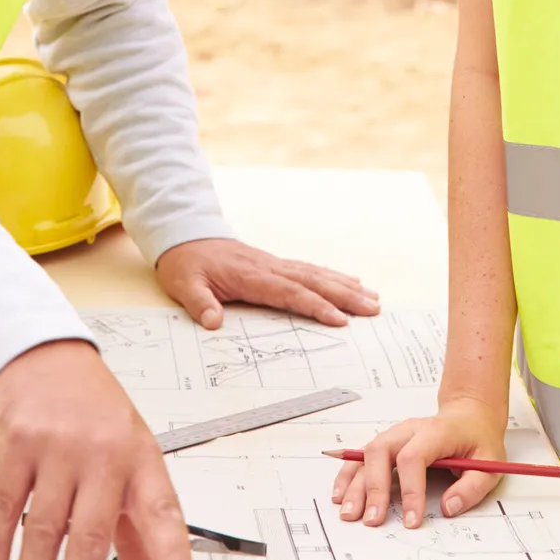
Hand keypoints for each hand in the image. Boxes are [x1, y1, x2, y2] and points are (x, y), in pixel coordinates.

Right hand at [0, 340, 193, 559]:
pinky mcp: (18, 442)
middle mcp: (103, 452)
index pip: (163, 510)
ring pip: (45, 526)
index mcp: (140, 458)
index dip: (172, 552)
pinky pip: (4, 504)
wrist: (45, 356)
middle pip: (91, 533)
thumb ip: (142, 524)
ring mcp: (58, 446)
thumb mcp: (131, 457)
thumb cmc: (94, 412)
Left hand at [155, 237, 379, 328]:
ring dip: (346, 286)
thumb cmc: (186, 264)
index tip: (339, 319)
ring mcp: (275, 264)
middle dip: (345, 296)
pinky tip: (352, 281)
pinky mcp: (276, 264)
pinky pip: (310, 270)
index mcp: (251, 276)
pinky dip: (333, 276)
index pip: (290, 293)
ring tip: (374, 298)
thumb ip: (200, 303)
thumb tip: (213, 323)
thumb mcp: (185, 285)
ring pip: (317, 274)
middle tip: (374, 309)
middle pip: (314, 281)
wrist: (185, 236)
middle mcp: (270, 267)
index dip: (316, 306)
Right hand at [330, 398, 507, 529]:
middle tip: (372, 520)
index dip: (410, 490)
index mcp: (436, 433)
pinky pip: (361, 456)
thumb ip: (472, 488)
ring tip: (349, 512)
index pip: (414, 458)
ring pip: (366, 454)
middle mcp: (409, 430)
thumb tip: (448, 508)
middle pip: (381, 452)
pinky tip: (340, 493)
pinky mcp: (386, 443)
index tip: (411, 520)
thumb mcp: (490, 463)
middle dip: (374, 489)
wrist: (468, 415)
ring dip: (355, 483)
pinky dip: (348, 474)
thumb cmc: (477, 439)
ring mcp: (394, 435)